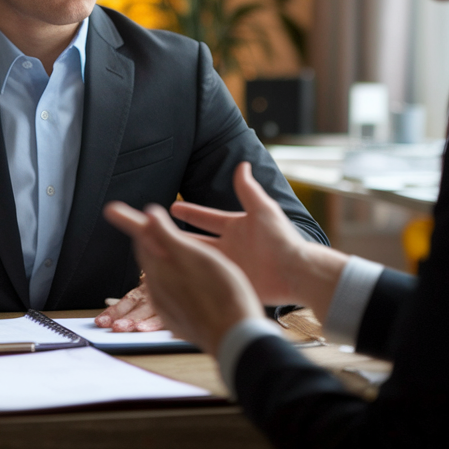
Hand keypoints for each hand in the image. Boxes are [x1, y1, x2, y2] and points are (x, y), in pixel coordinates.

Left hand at [103, 202, 262, 352]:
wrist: (234, 338)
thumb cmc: (221, 294)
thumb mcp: (196, 257)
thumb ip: (168, 236)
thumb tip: (148, 214)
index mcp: (159, 270)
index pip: (141, 240)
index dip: (133, 222)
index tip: (113, 209)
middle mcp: (157, 289)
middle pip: (147, 258)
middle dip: (143, 241)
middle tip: (137, 223)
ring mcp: (167, 307)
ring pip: (156, 276)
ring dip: (156, 260)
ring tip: (161, 249)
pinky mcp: (180, 319)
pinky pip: (166, 294)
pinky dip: (169, 280)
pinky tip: (182, 280)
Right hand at [170, 162, 346, 315]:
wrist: (295, 273)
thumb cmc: (280, 239)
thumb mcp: (262, 209)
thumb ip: (248, 189)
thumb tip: (243, 164)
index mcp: (234, 227)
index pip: (206, 218)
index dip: (189, 213)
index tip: (171, 207)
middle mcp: (228, 246)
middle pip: (195, 239)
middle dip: (175, 235)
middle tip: (154, 230)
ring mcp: (228, 266)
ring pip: (196, 260)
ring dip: (179, 257)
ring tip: (156, 255)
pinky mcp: (230, 284)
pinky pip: (206, 281)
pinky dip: (190, 280)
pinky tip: (173, 281)